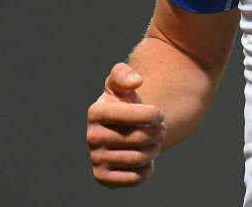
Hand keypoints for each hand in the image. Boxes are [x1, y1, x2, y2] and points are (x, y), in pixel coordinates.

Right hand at [86, 63, 164, 187]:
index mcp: (95, 111)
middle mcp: (91, 136)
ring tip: (154, 142)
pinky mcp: (103, 177)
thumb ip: (124, 74)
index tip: (159, 114)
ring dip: (154, 149)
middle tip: (160, 129)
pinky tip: (145, 160)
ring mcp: (96, 158)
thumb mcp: (121, 83)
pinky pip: (135, 178)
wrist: (121, 129)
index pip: (128, 113)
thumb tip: (136, 81)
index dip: (150, 114)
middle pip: (139, 138)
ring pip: (139, 159)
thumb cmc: (124, 102)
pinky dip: (147, 169)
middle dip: (157, 133)